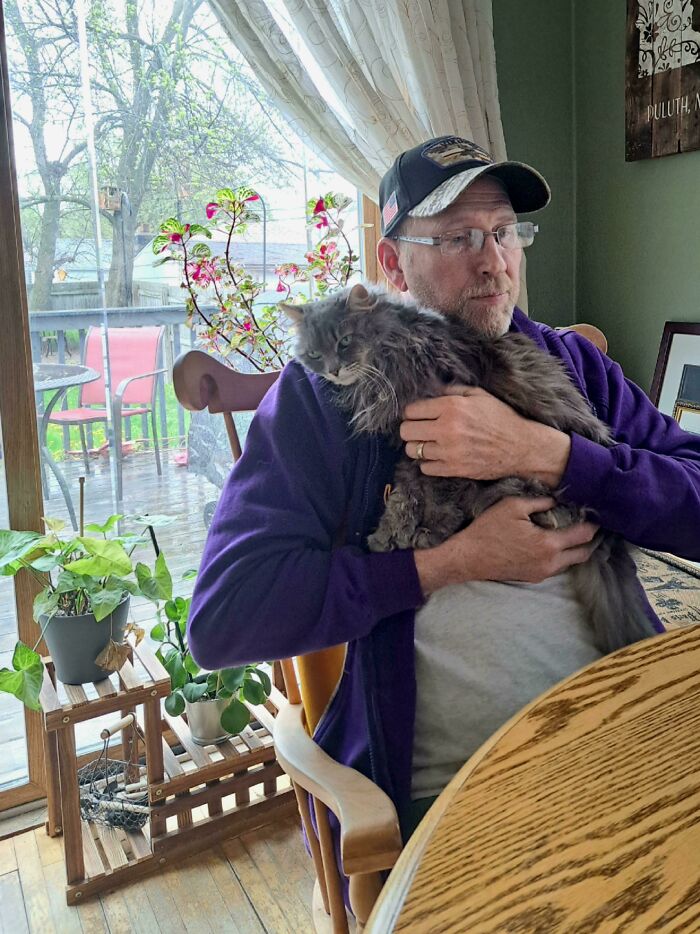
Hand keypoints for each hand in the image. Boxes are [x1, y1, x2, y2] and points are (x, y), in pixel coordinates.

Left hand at [400, 386, 570, 485]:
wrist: (521, 447)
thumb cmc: (501, 418)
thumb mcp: (479, 395)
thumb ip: (452, 390)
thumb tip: (431, 389)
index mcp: (451, 407)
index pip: (411, 410)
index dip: (411, 412)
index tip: (416, 415)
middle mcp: (446, 429)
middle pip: (406, 431)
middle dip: (410, 429)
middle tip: (419, 430)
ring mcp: (449, 451)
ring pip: (412, 451)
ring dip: (417, 447)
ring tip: (427, 444)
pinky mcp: (454, 469)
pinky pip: (425, 468)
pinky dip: (427, 463)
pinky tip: (437, 456)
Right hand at [414, 496, 598, 594]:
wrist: (468, 558)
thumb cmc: (488, 530)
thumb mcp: (513, 506)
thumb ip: (540, 502)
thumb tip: (556, 500)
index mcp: (548, 544)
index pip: (583, 535)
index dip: (594, 524)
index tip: (598, 515)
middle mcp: (550, 562)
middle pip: (583, 554)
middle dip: (591, 540)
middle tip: (593, 526)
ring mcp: (542, 573)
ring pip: (571, 562)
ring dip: (576, 549)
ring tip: (576, 534)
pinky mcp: (533, 578)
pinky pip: (556, 567)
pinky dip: (562, 556)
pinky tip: (556, 544)